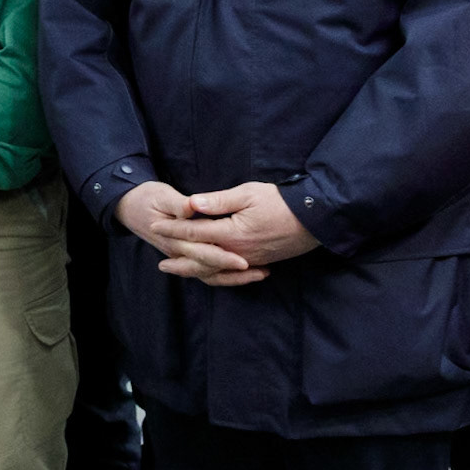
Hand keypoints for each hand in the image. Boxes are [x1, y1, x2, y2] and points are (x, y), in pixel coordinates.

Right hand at [116, 180, 260, 286]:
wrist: (128, 206)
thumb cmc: (147, 197)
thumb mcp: (161, 195)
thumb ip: (179, 204)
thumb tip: (193, 206)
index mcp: (174, 238)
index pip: (201, 251)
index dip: (222, 257)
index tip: (243, 261)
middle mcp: (178, 252)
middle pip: (208, 267)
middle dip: (235, 271)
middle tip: (261, 272)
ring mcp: (181, 256)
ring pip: (208, 275)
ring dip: (233, 278)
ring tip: (259, 274)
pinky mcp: (185, 256)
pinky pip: (205, 273)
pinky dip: (224, 275)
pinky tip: (243, 273)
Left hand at [147, 182, 319, 284]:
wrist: (315, 218)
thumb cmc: (281, 201)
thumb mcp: (248, 194)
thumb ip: (218, 201)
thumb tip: (192, 203)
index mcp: (230, 233)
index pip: (194, 232)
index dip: (173, 229)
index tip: (154, 226)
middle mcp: (237, 251)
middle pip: (200, 259)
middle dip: (179, 258)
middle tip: (160, 264)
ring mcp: (249, 260)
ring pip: (215, 271)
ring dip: (194, 271)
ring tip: (178, 271)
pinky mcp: (259, 262)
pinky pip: (231, 274)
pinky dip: (215, 275)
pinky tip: (208, 273)